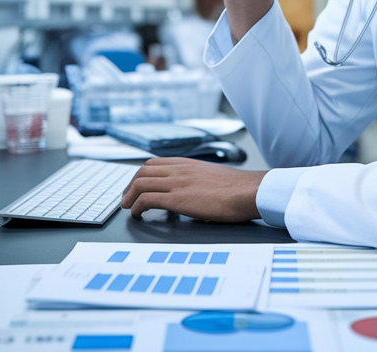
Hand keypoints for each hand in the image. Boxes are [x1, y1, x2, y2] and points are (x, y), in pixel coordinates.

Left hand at [121, 157, 266, 222]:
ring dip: (129, 196)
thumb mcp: (214, 176)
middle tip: (127, 198)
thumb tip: (195, 191)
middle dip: (130, 185)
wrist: (248, 191)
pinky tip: (138, 215)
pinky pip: (147, 199)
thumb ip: (199, 179)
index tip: (136, 186)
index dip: (140, 174)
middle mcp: (179, 169)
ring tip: (128, 208)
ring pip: (140, 183)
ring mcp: (177, 182)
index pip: (154, 163)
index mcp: (187, 163)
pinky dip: (137, 207)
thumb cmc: (238, 188)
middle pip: (142, 171)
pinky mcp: (177, 198)